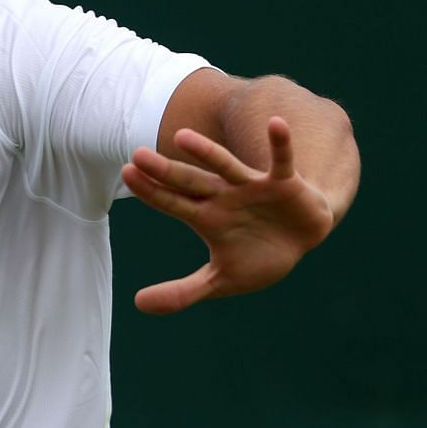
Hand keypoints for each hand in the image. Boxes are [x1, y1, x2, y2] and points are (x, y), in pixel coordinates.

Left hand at [120, 117, 334, 314]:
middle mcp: (223, 196)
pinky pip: (281, 161)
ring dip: (206, 153)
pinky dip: (280, 143)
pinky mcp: (284, 183)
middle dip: (165, 171)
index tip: (125, 173)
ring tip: (181, 136)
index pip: (172, 202)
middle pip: (189, 181)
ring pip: (226, 166)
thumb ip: (182, 292)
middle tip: (137, 155)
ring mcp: (251, 187)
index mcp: (206, 217)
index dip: (150, 191)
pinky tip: (277, 123)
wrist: (302, 241)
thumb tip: (137, 304)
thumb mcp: (220, 280)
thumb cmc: (257, 255)